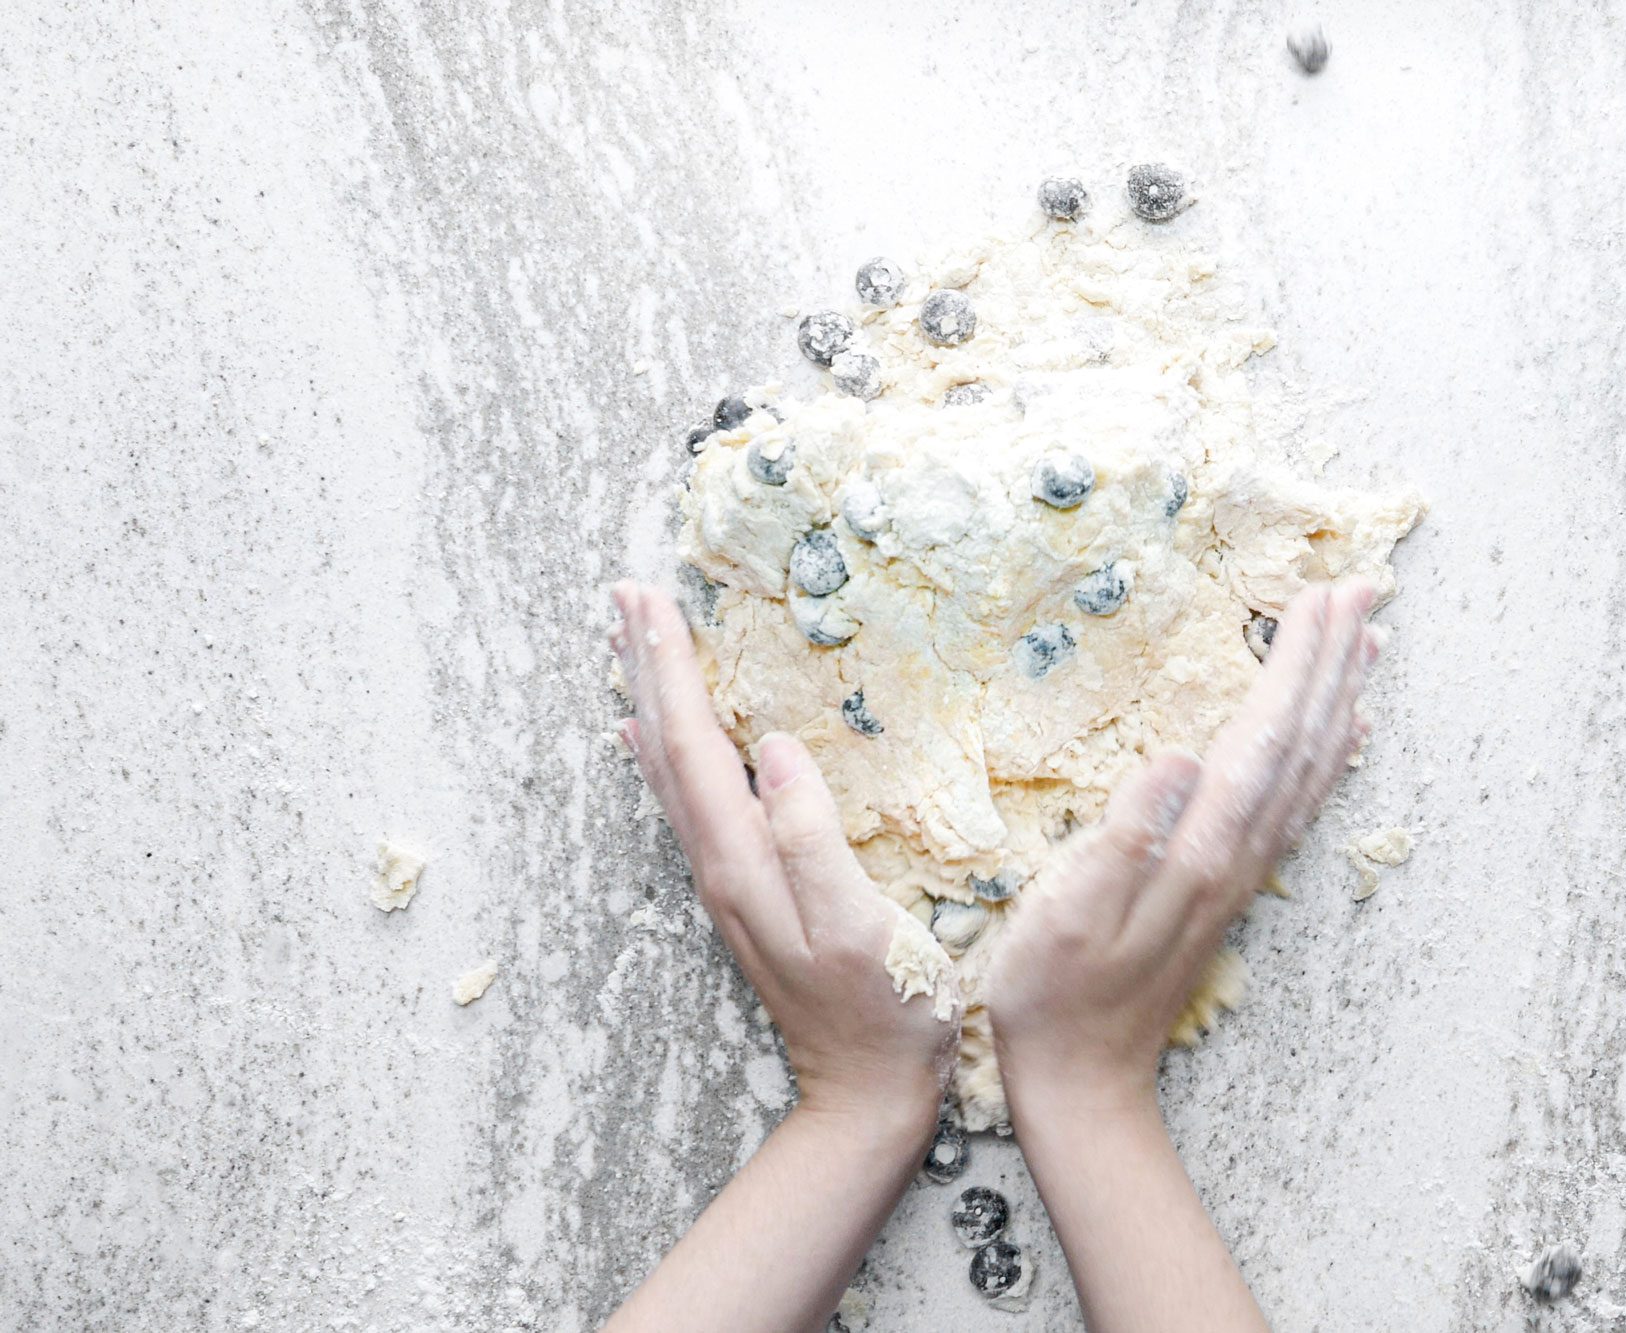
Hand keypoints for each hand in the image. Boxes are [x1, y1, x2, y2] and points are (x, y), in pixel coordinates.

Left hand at [609, 580, 958, 1124]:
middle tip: (624, 595)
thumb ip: (813, 836)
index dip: (672, 668)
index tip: (654, 600)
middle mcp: (717, 865)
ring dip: (648, 701)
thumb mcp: (860, 924)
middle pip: (665, 747)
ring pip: (669, 770)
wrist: (865, 1093)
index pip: (692, 743)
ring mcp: (724, 881)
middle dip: (645, 667)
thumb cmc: (885, 1011)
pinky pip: (686, 801)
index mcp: (741, 860)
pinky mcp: (742, 892)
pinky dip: (663, 755)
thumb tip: (768, 748)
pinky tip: (650, 739)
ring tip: (630, 644)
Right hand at [984, 580, 1377, 1122]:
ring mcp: (1238, 874)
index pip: (1262, 736)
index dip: (1292, 663)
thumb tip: (1180, 757)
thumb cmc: (1052, 994)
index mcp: (1201, 849)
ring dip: (1338, 699)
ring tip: (1366, 640)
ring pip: (1309, 769)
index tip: (1318, 595)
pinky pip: (1296, 806)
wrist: (1082, 1081)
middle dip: (1332, 659)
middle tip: (1363, 586)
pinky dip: (1326, 759)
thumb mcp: (1066, 914)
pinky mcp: (1227, 889)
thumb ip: (1125, 836)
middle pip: (1301, 742)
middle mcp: (1236, 856)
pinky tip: (1339, 734)